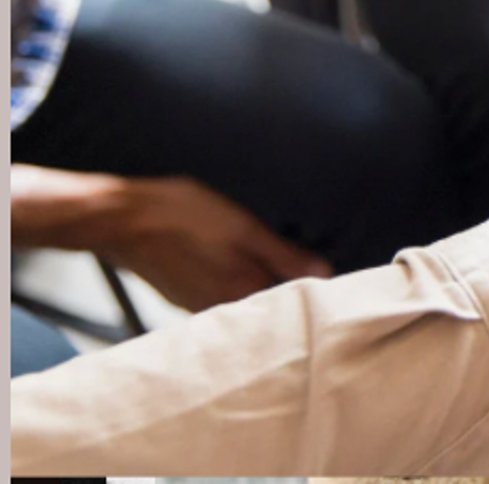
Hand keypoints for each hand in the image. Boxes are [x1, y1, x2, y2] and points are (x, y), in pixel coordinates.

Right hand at [12, 168, 331, 311]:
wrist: (119, 220)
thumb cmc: (180, 216)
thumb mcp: (242, 227)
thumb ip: (284, 255)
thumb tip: (325, 274)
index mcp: (243, 292)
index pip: (294, 301)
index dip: (316, 289)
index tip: (333, 279)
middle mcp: (223, 309)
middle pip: (270, 307)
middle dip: (291, 292)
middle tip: (308, 270)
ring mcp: (200, 307)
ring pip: (245, 303)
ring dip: (261, 290)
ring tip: (272, 268)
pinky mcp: (184, 299)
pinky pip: (221, 300)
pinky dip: (234, 287)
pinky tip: (235, 269)